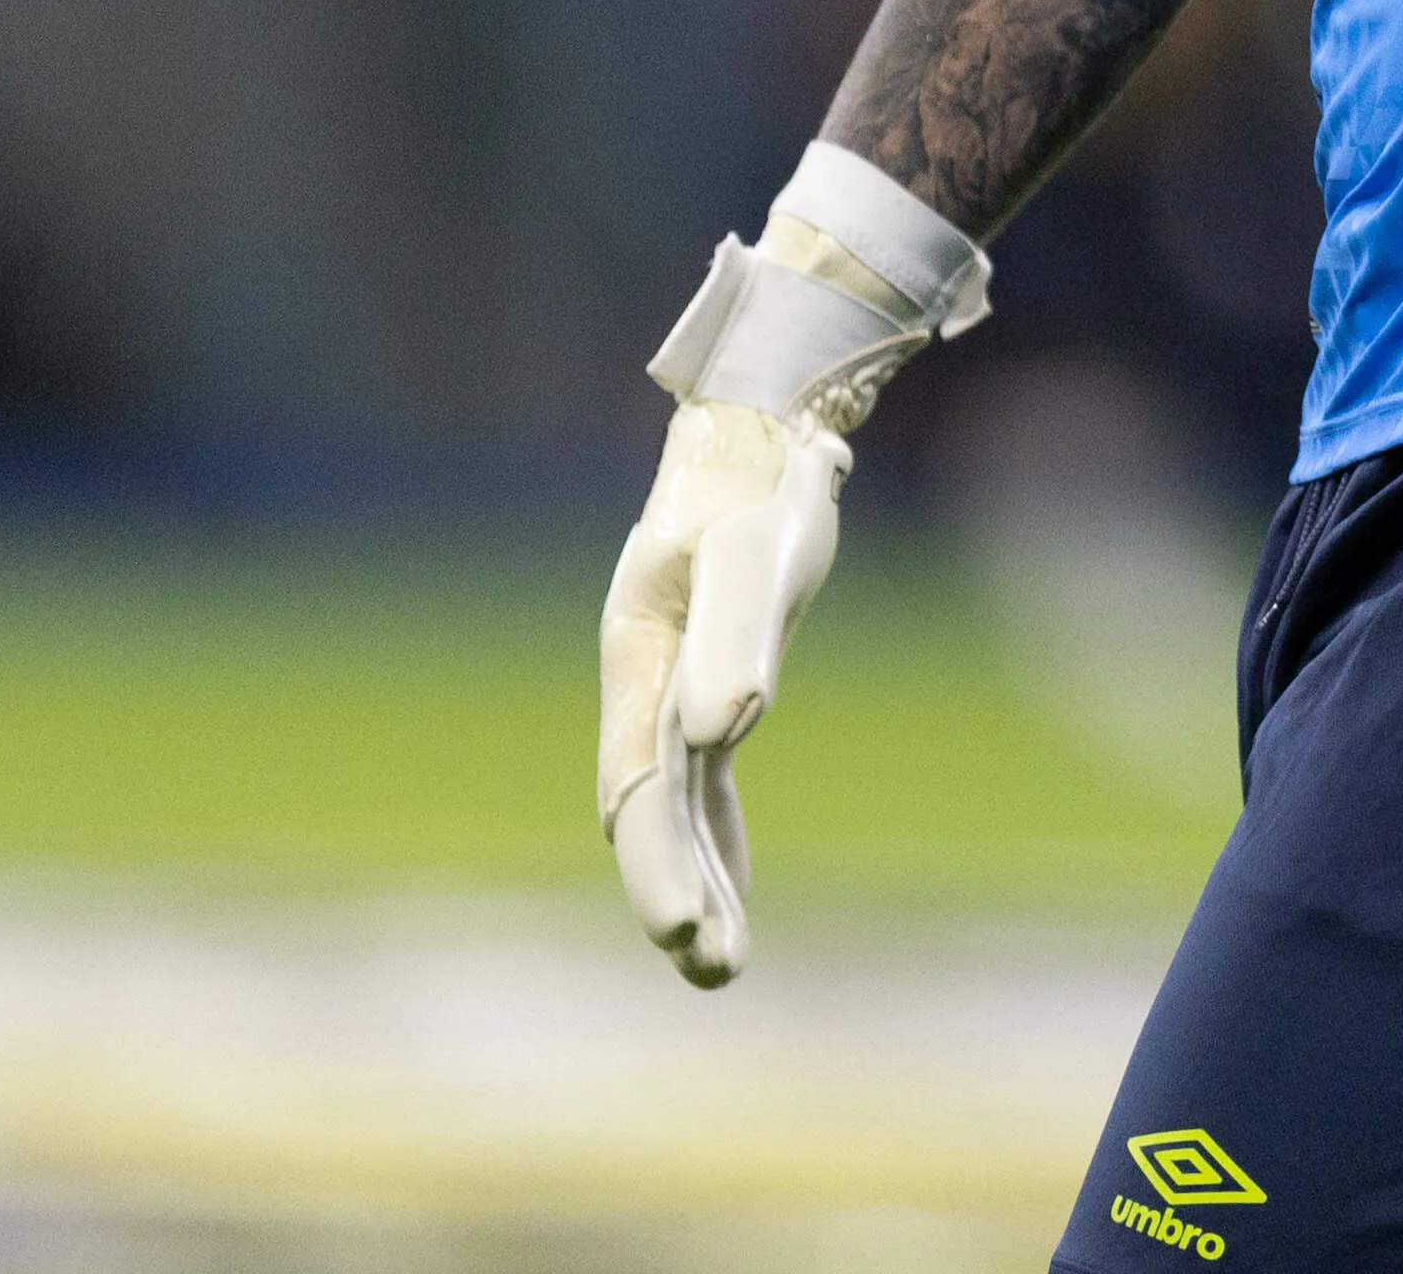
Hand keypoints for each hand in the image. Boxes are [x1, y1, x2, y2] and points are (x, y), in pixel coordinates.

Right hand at [597, 394, 854, 983]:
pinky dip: (714, 843)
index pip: (642, 786)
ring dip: (695, 882)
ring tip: (721, 969)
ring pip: (676, 808)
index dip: (660, 862)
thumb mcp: (752, 558)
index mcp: (641, 663)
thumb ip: (735, 640)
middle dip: (675, 890)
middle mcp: (647, 686)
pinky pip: (704, 786)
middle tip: (712, 970)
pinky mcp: (716, 686)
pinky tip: (730, 897)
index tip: (683, 933)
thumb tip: (726, 732)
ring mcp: (676, 689)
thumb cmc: (757, 491)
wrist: (760, 431)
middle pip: (651, 810)